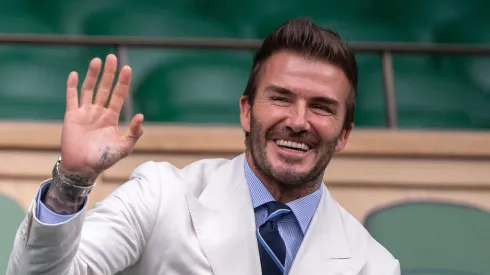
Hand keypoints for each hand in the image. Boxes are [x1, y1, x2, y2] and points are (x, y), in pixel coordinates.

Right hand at [60, 54, 143, 182]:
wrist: (83, 168)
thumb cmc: (104, 159)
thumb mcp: (124, 147)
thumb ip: (133, 133)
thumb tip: (141, 116)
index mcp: (111, 117)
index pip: (119, 95)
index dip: (123, 82)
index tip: (127, 68)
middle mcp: (98, 112)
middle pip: (104, 88)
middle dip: (109, 73)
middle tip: (112, 57)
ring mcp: (85, 113)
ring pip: (89, 89)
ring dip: (92, 75)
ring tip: (97, 60)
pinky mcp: (71, 116)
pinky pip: (72, 98)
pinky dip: (72, 86)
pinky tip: (75, 74)